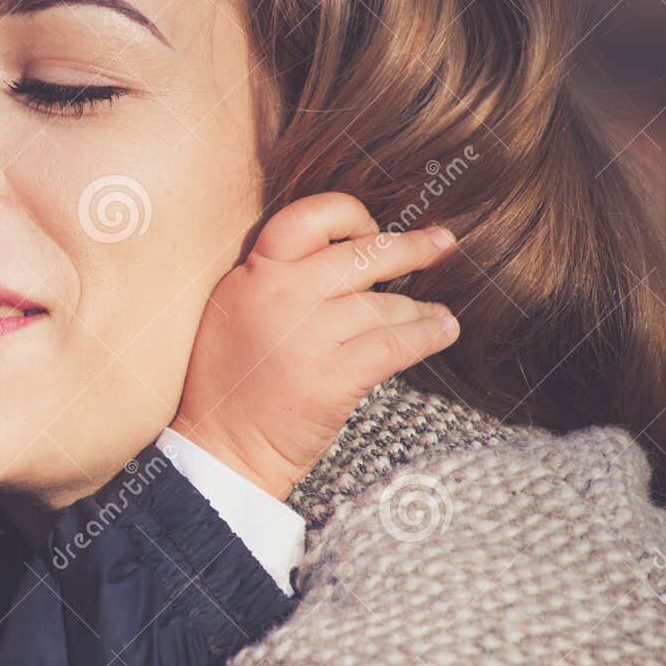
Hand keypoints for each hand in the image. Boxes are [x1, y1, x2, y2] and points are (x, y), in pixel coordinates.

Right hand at [171, 192, 459, 501]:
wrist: (223, 449)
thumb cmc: (232, 384)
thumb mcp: (233, 313)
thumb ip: (273, 277)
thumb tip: (343, 252)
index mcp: (251, 276)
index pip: (306, 218)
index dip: (349, 215)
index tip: (371, 229)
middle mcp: (278, 296)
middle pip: (360, 255)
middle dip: (411, 248)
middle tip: (441, 243)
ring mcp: (307, 336)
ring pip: (383, 304)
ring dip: (418, 308)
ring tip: (436, 313)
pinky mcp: (333, 376)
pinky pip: (395, 343)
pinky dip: (427, 334)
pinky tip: (443, 331)